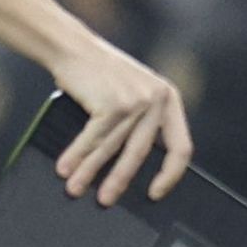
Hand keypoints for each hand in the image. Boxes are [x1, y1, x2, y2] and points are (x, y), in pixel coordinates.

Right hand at [52, 37, 192, 206]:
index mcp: (169, 98)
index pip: (180, 146)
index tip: (156, 193)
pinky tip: (66, 168)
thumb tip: (131, 168)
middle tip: (106, 200)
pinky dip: (77, 156)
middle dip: (120, 180)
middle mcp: (157, 99)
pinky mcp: (112, 103)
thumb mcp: (133, 92)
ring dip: (90, 172)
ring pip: (113, 148)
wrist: (73, 46)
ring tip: (76, 188)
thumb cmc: (99, 73)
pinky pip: (94, 139)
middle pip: (141, 153)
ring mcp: (136, 101)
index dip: (170, 174)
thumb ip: (142, 121)